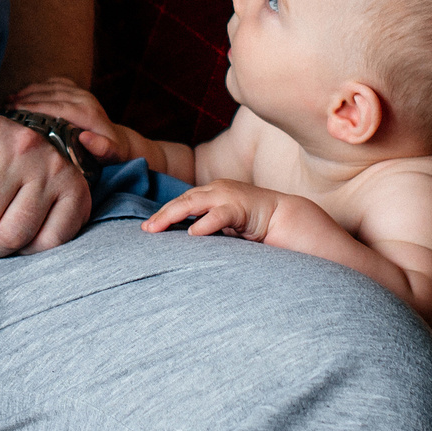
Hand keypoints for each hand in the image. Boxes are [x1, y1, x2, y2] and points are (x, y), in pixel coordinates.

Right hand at [4, 77, 124, 160]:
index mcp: (88, 113)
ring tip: (9, 98)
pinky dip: (39, 85)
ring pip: (51, 86)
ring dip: (29, 90)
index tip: (15, 110)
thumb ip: (101, 147)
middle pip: (51, 93)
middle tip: (6, 105)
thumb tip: (86, 137)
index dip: (35, 106)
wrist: (119, 141)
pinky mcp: (78, 91)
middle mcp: (84, 98)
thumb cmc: (111, 153)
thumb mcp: (111, 154)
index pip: (56, 105)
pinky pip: (56, 83)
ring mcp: (81, 93)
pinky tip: (24, 92)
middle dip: (27, 98)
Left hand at [147, 179, 284, 241]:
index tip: (148, 228)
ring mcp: (228, 195)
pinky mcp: (241, 207)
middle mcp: (217, 190)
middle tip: (146, 230)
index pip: (183, 201)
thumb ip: (207, 226)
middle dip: (163, 214)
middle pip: (183, 200)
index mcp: (212, 192)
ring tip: (157, 228)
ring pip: (194, 202)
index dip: (165, 214)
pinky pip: (219, 215)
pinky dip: (204, 224)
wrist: (285, 217)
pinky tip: (192, 234)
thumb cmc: (253, 223)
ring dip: (173, 215)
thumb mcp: (225, 224)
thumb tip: (185, 240)